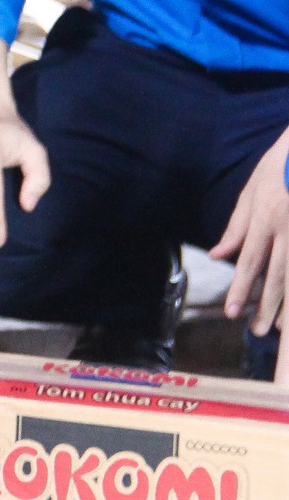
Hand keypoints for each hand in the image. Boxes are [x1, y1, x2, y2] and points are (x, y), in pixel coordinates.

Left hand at [215, 127, 288, 341]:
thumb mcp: (252, 191)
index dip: (241, 289)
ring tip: (280, 329)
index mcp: (266, 217)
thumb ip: (236, 226)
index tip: (232, 313)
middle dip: (266, 306)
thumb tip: (219, 254)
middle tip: (256, 331)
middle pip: (277, 275)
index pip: (251, 261)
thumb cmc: (280, 167)